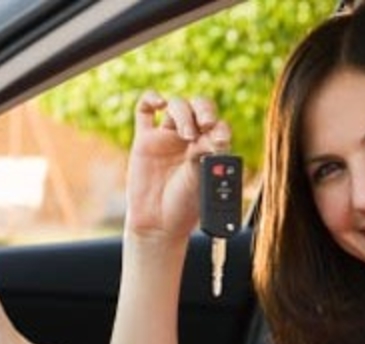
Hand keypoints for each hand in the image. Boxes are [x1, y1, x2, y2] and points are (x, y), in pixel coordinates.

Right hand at [126, 90, 230, 242]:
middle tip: (206, 124)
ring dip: (183, 113)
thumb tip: (211, 136)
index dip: (219, 127)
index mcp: (208, 147)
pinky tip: (159, 103)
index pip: (217, 124)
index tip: (219, 140)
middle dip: (204, 110)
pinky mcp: (145, 140)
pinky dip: (151, 99)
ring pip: (175, 106)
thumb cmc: (184, 206)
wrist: (159, 223)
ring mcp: (166, 138)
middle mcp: (189, 139)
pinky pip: (144, 110)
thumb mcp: (201, 180)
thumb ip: (204, 156)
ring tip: (186, 134)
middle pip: (198, 108)